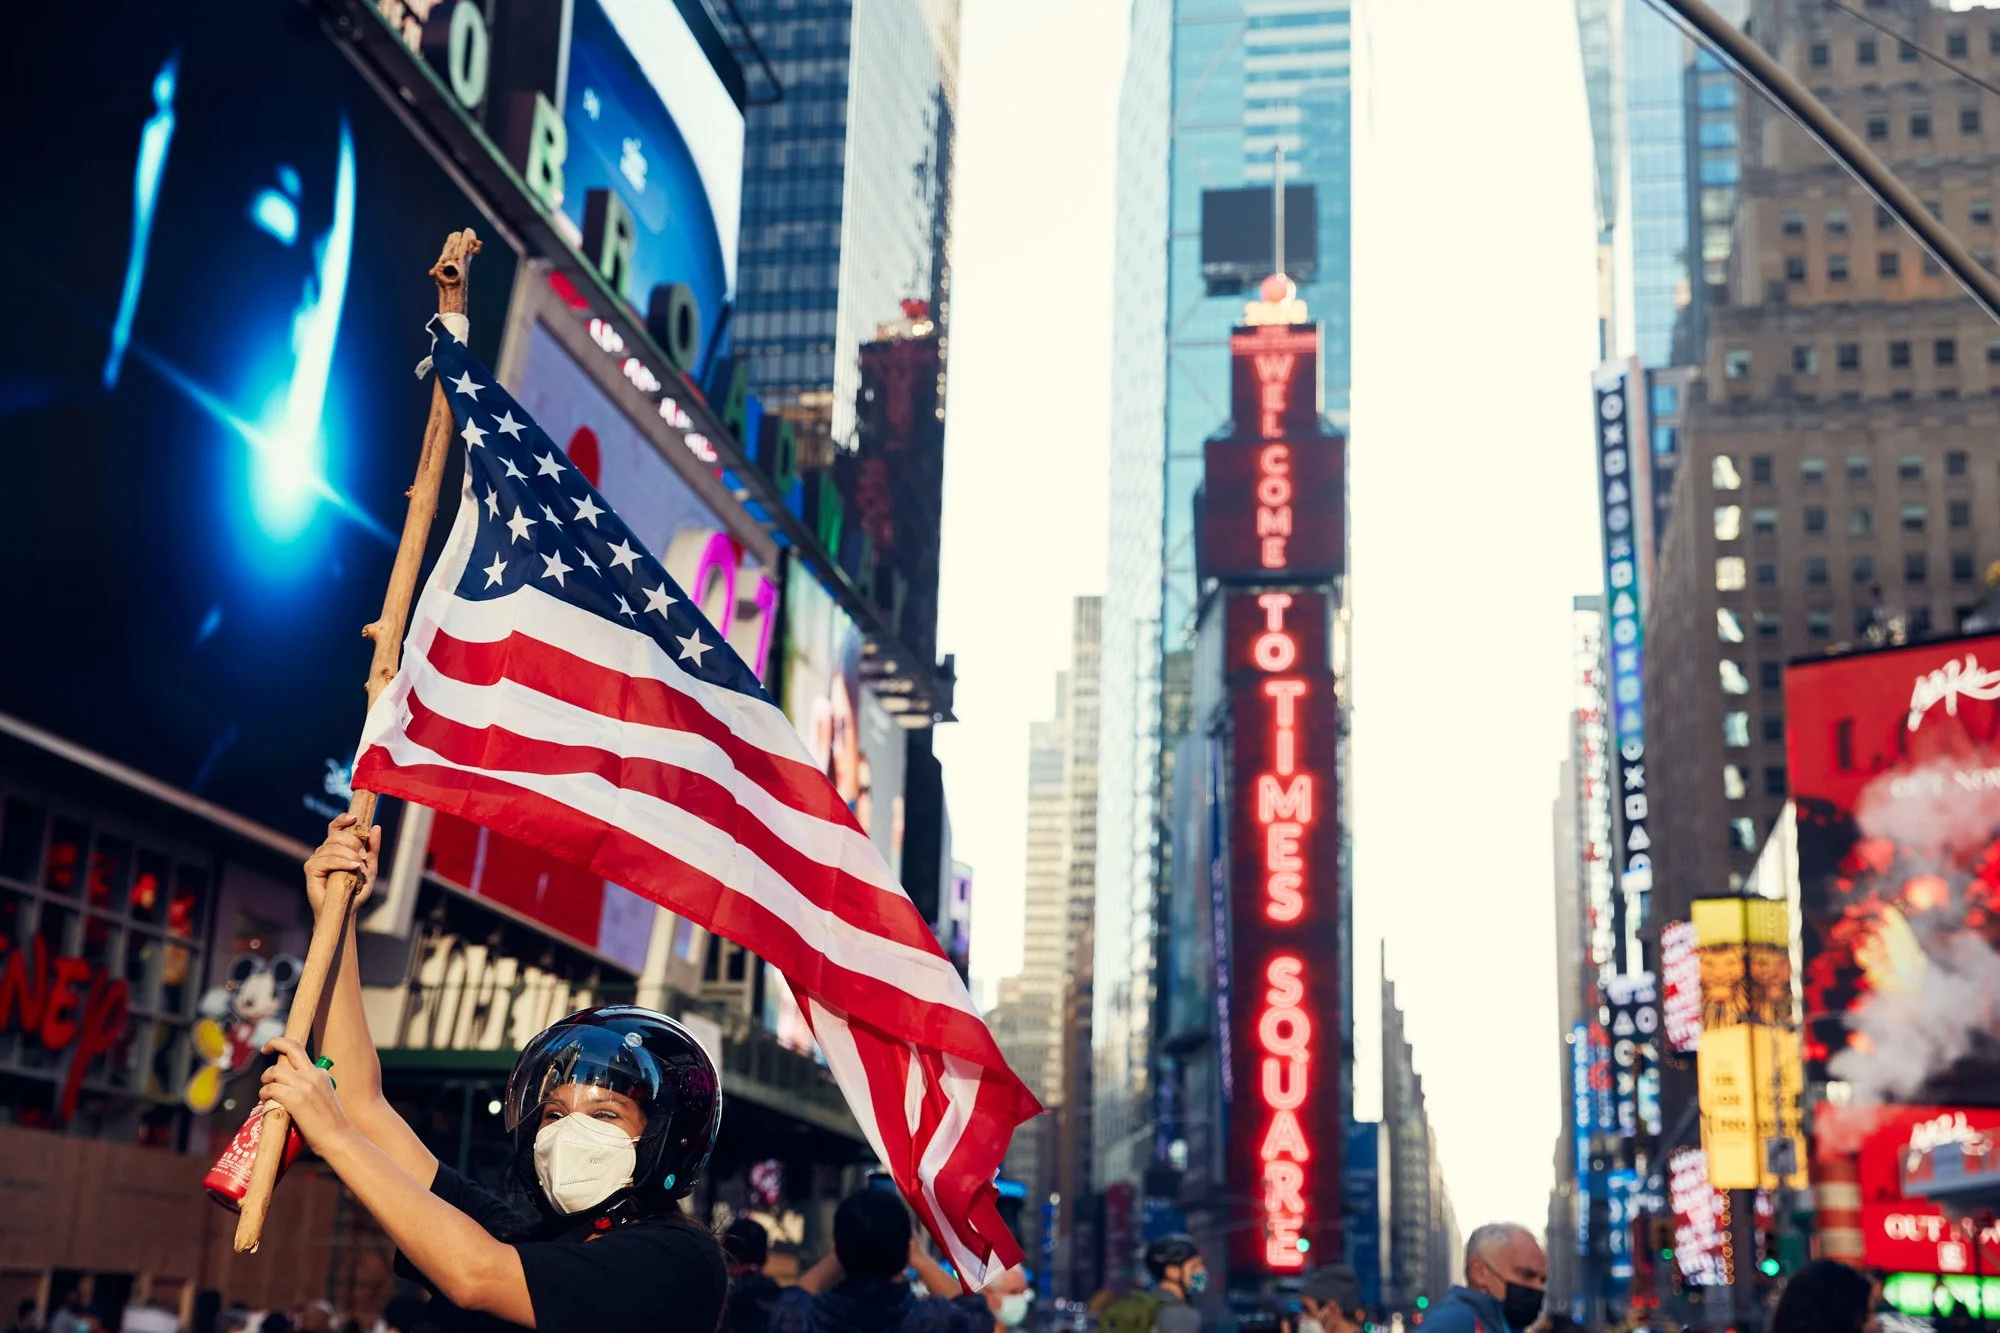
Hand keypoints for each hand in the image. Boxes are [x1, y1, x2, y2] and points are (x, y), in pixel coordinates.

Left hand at [259, 1035, 352, 1149]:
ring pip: (275, 1071)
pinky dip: (264, 1094)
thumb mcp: (325, 1098)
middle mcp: (313, 1075)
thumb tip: (289, 1090)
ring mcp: (305, 1086)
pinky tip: (266, 1102)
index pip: (300, 1052)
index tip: (273, 1047)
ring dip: (265, 1080)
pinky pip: (271, 1089)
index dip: (284, 1045)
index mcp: (322, 1073)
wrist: (339, 1138)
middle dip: (274, 1043)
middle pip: (290, 1047)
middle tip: (264, 1049)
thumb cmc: (330, 1124)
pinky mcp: (295, 1099)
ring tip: (265, 1092)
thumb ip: (311, 1089)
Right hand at [305, 814, 380, 916]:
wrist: (346, 910)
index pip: (335, 827)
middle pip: (337, 836)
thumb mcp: (370, 867)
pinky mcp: (310, 869)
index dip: (342, 820)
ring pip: (333, 847)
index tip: (354, 818)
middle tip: (362, 857)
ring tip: (359, 868)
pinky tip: (353, 867)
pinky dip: (342, 862)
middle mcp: (324, 850)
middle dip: (354, 843)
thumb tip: (376, 827)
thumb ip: (373, 848)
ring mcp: (316, 859)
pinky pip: (327, 860)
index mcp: (336, 847)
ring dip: (350, 856)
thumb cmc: (356, 890)